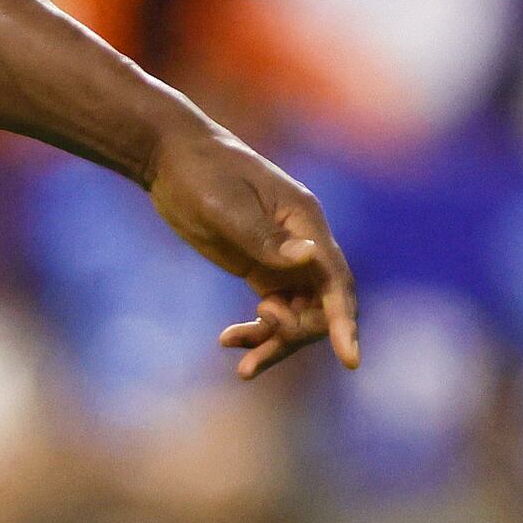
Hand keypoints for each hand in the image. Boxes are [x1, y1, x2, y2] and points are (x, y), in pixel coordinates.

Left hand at [144, 117, 362, 377]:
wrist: (172, 158)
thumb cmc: (202, 174)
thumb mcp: (228, 207)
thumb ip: (266, 239)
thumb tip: (311, 256)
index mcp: (306, 222)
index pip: (336, 280)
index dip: (344, 321)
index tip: (350, 360)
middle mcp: (303, 242)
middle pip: (321, 304)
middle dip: (297, 333)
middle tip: (258, 336)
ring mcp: (283, 257)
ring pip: (297, 312)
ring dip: (275, 340)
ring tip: (243, 365)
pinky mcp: (259, 266)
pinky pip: (273, 309)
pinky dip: (257, 331)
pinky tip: (228, 341)